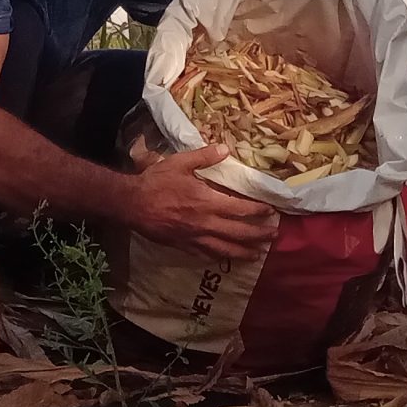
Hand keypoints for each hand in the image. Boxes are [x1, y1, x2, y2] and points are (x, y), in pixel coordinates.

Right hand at [125, 143, 276, 262]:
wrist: (132, 204)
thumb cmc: (156, 182)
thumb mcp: (180, 163)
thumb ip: (204, 156)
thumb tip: (225, 149)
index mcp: (206, 201)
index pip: (240, 209)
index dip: (258, 211)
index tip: (271, 211)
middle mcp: (205, 223)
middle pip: (238, 233)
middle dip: (258, 235)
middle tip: (274, 236)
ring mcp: (195, 238)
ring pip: (225, 249)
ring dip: (244, 252)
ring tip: (258, 254)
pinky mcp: (184, 246)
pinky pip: (207, 255)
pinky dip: (221, 257)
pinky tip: (227, 258)